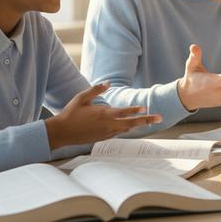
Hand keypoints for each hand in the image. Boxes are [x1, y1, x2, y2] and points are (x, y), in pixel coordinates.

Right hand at [45, 82, 162, 149]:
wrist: (61, 132)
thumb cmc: (70, 113)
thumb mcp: (81, 97)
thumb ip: (96, 90)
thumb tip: (108, 83)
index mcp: (103, 114)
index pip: (124, 112)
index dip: (135, 110)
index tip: (145, 108)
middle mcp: (107, 125)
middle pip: (131, 123)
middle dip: (146, 120)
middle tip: (159, 118)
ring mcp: (106, 133)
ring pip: (126, 129)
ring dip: (137, 125)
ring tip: (148, 121)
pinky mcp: (103, 138)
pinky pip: (118, 133)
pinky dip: (126, 129)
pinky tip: (131, 126)